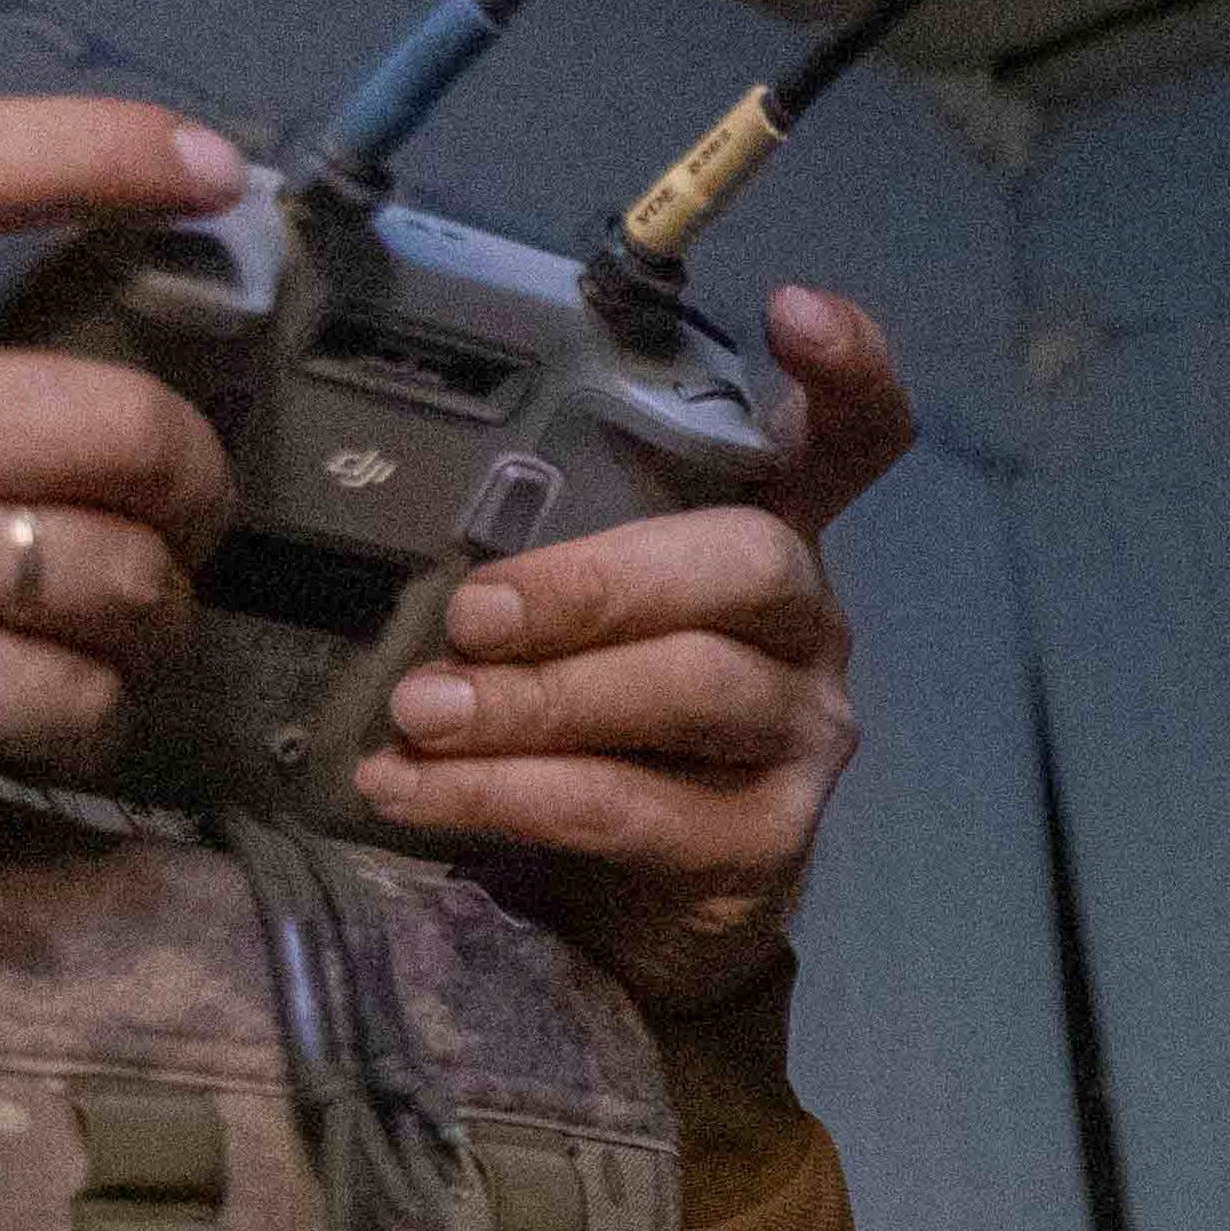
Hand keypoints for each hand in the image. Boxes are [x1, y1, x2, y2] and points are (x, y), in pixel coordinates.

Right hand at [0, 86, 245, 895]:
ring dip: (150, 612)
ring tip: (104, 622)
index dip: (99, 148)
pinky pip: (85, 692)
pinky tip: (48, 706)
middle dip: (190, 481)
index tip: (213, 167)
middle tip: (177, 511)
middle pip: (118, 419)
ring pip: (125, 571)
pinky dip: (96, 711)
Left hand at [351, 282, 919, 1013]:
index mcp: (771, 541)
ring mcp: (800, 738)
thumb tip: (376, 485)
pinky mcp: (761, 841)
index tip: (792, 311)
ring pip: (690, 688)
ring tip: (418, 712)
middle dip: (598, 580)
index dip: (846, 373)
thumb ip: (540, 547)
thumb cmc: (596, 727)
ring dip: (535, 700)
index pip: (853, 441)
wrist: (637, 919)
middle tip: (471, 613)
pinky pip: (631, 806)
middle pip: (751, 563)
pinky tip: (411, 793)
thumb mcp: (579, 620)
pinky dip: (506, 796)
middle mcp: (809, 630)